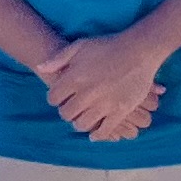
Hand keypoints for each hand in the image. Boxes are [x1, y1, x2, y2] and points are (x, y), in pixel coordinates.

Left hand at [33, 35, 166, 141]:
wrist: (139, 51)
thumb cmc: (108, 46)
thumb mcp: (80, 45)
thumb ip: (58, 59)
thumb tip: (41, 69)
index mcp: (74, 77)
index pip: (53, 98)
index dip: (55, 99)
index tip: (61, 98)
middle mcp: (87, 93)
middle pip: (66, 114)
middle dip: (67, 112)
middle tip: (72, 109)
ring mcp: (104, 104)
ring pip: (82, 125)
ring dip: (80, 124)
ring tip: (83, 119)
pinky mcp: (120, 111)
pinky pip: (104, 131)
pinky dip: (98, 135)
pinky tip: (95, 134)